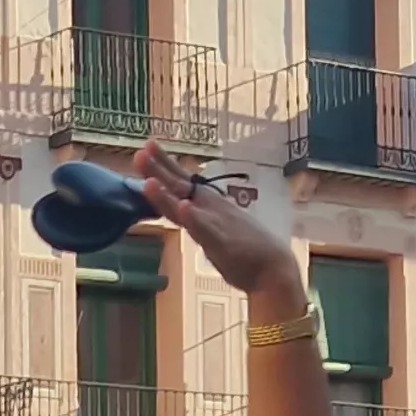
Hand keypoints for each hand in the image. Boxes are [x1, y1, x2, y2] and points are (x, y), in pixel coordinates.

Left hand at [135, 141, 298, 300]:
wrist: (273, 269)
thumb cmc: (245, 249)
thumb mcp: (214, 229)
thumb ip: (197, 219)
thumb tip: (181, 207)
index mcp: (207, 205)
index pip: (181, 182)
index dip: (164, 165)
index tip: (148, 146)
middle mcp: (210, 208)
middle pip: (180, 187)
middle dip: (159, 170)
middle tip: (142, 150)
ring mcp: (216, 223)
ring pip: (187, 206)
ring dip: (168, 194)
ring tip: (149, 180)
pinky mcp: (223, 241)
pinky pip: (206, 229)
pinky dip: (195, 218)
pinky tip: (184, 208)